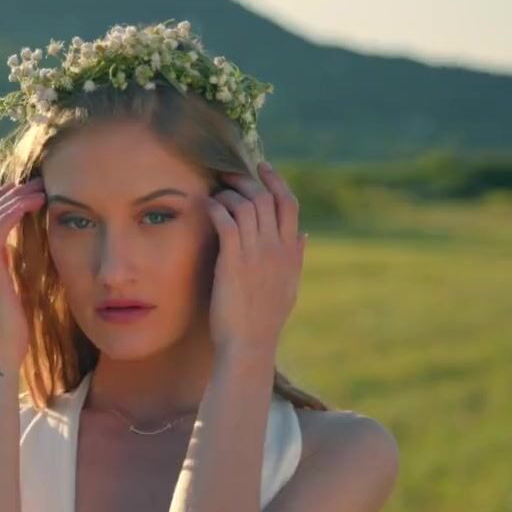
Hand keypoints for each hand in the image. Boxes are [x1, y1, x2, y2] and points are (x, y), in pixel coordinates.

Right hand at [0, 175, 47, 365]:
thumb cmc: (11, 336)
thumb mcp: (13, 297)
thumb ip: (13, 275)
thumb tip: (26, 257)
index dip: (2, 203)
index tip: (30, 192)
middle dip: (7, 193)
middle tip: (37, 182)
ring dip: (14, 196)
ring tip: (40, 187)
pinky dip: (12, 210)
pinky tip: (33, 202)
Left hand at [203, 161, 305, 357]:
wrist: (250, 344)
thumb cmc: (265, 318)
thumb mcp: (290, 286)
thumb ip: (296, 257)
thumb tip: (304, 235)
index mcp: (290, 252)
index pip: (289, 204)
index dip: (276, 181)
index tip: (264, 167)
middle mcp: (276, 248)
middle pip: (266, 199)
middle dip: (246, 180)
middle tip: (228, 174)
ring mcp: (256, 254)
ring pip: (246, 206)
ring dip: (229, 194)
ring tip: (216, 192)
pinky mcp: (233, 262)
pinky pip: (227, 222)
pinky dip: (217, 208)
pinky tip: (208, 206)